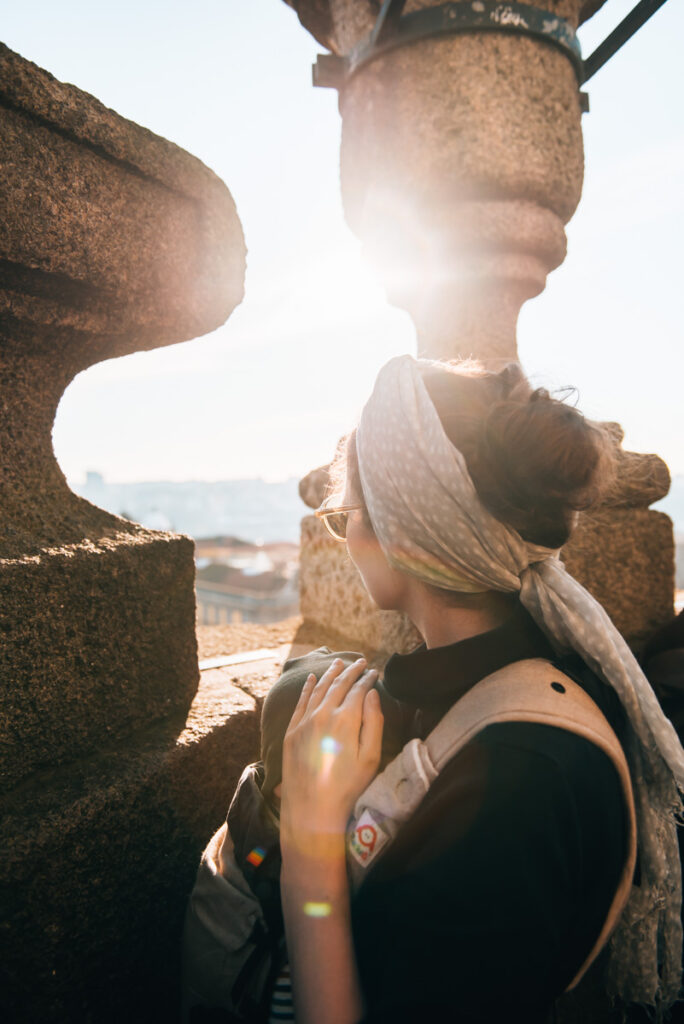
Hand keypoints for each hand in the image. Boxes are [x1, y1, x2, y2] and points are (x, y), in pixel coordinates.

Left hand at [280, 658, 383, 853]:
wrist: (311, 810)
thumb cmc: (348, 788)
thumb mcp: (370, 758)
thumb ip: (374, 722)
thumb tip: (372, 694)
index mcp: (345, 720)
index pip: (358, 690)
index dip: (368, 679)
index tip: (375, 671)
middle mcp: (323, 715)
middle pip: (339, 685)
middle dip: (351, 671)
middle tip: (361, 661)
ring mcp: (304, 722)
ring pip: (319, 689)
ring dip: (330, 674)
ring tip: (339, 662)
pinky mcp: (291, 732)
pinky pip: (300, 702)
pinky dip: (308, 688)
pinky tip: (312, 678)